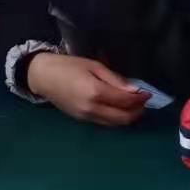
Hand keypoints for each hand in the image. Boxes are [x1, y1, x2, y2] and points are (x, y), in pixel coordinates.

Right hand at [26, 53, 146, 125]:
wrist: (42, 76)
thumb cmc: (67, 66)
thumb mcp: (93, 65)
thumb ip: (114, 79)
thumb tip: (134, 90)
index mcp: (95, 92)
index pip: (125, 101)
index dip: (140, 98)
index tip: (147, 93)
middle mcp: (92, 108)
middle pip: (123, 118)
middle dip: (137, 111)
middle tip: (143, 101)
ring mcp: (86, 117)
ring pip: (115, 123)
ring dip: (128, 116)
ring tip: (133, 105)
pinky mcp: (82, 120)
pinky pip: (105, 122)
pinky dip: (116, 117)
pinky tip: (118, 108)